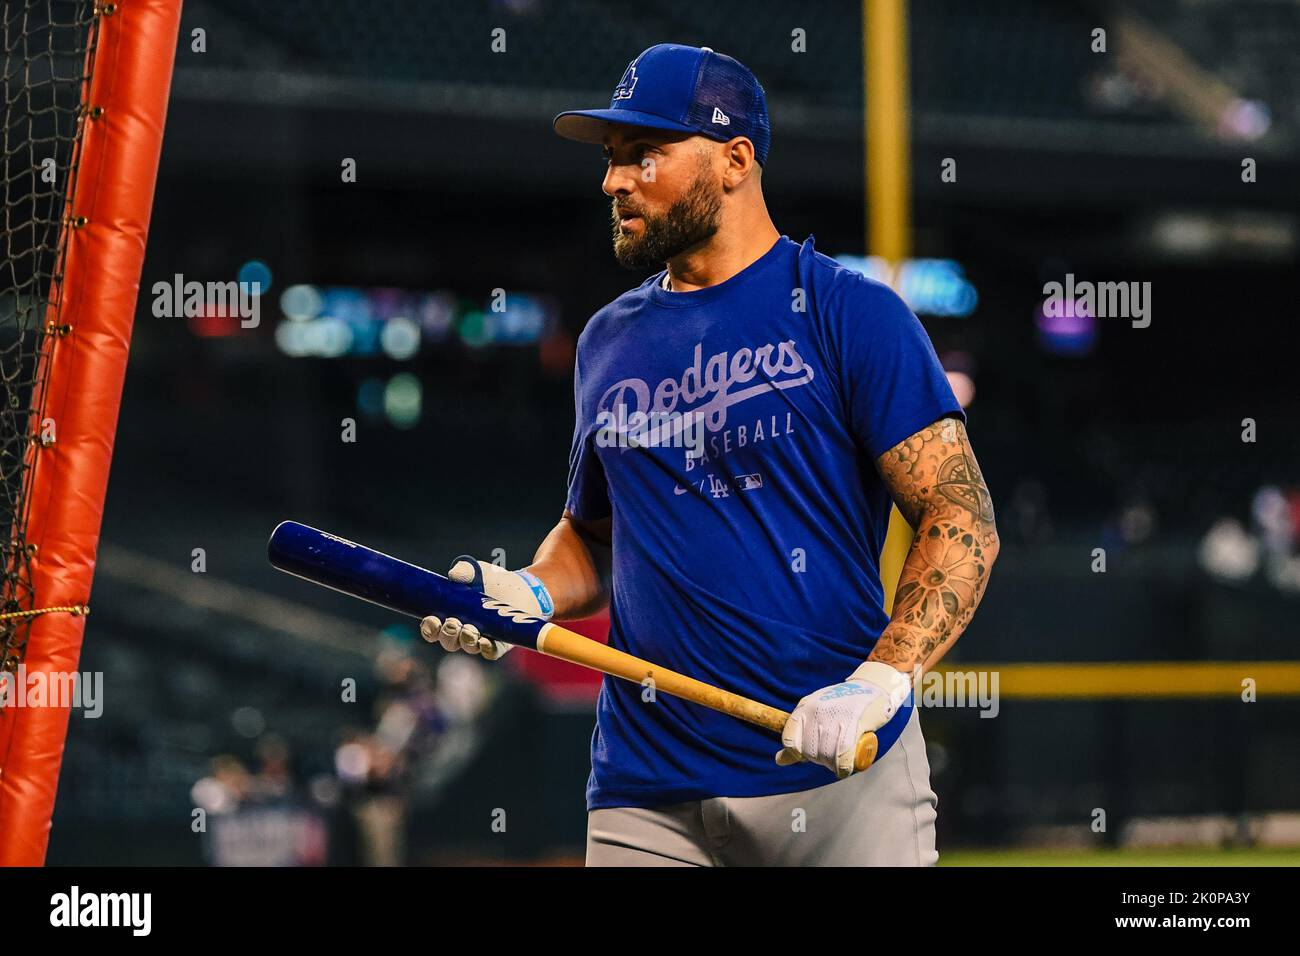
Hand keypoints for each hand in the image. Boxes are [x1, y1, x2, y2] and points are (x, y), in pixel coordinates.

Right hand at [419, 557, 552, 660]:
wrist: (524, 588)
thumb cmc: (495, 581)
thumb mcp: (477, 571)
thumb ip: (464, 571)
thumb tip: (453, 575)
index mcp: (451, 616)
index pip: (433, 628)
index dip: (429, 628)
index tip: (432, 619)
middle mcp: (464, 630)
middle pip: (448, 641)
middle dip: (448, 635)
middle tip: (454, 623)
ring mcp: (482, 638)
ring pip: (467, 647)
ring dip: (465, 641)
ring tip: (469, 630)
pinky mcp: (501, 643)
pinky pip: (490, 652)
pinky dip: (486, 649)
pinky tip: (484, 641)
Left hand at [775, 660, 912, 778]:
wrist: (872, 687)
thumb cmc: (842, 705)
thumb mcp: (816, 714)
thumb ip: (798, 735)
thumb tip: (779, 761)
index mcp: (805, 707)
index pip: (789, 739)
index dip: (797, 753)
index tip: (809, 755)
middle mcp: (816, 711)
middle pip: (810, 751)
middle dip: (820, 760)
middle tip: (832, 756)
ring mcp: (835, 716)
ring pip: (826, 755)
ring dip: (833, 764)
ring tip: (840, 760)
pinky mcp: (854, 722)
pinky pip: (842, 755)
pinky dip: (843, 767)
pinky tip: (845, 768)